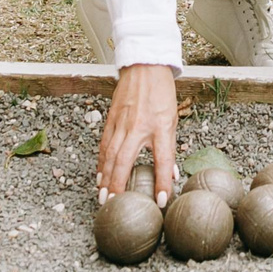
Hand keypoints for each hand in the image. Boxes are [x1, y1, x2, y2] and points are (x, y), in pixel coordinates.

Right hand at [96, 63, 176, 204]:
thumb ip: (169, 148)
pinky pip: (104, 146)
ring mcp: (121, 123)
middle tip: (114, 204)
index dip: (163, 183)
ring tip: (103, 196)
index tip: (162, 202)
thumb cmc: (161, 93)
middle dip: (118, 185)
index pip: (163, 161)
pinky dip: (101, 163)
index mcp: (160, 127)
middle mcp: (138, 127)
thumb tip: (171, 175)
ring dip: (105, 178)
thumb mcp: (172, 120)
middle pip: (124, 162)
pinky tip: (100, 176)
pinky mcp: (111, 120)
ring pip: (110, 156)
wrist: (144, 67)